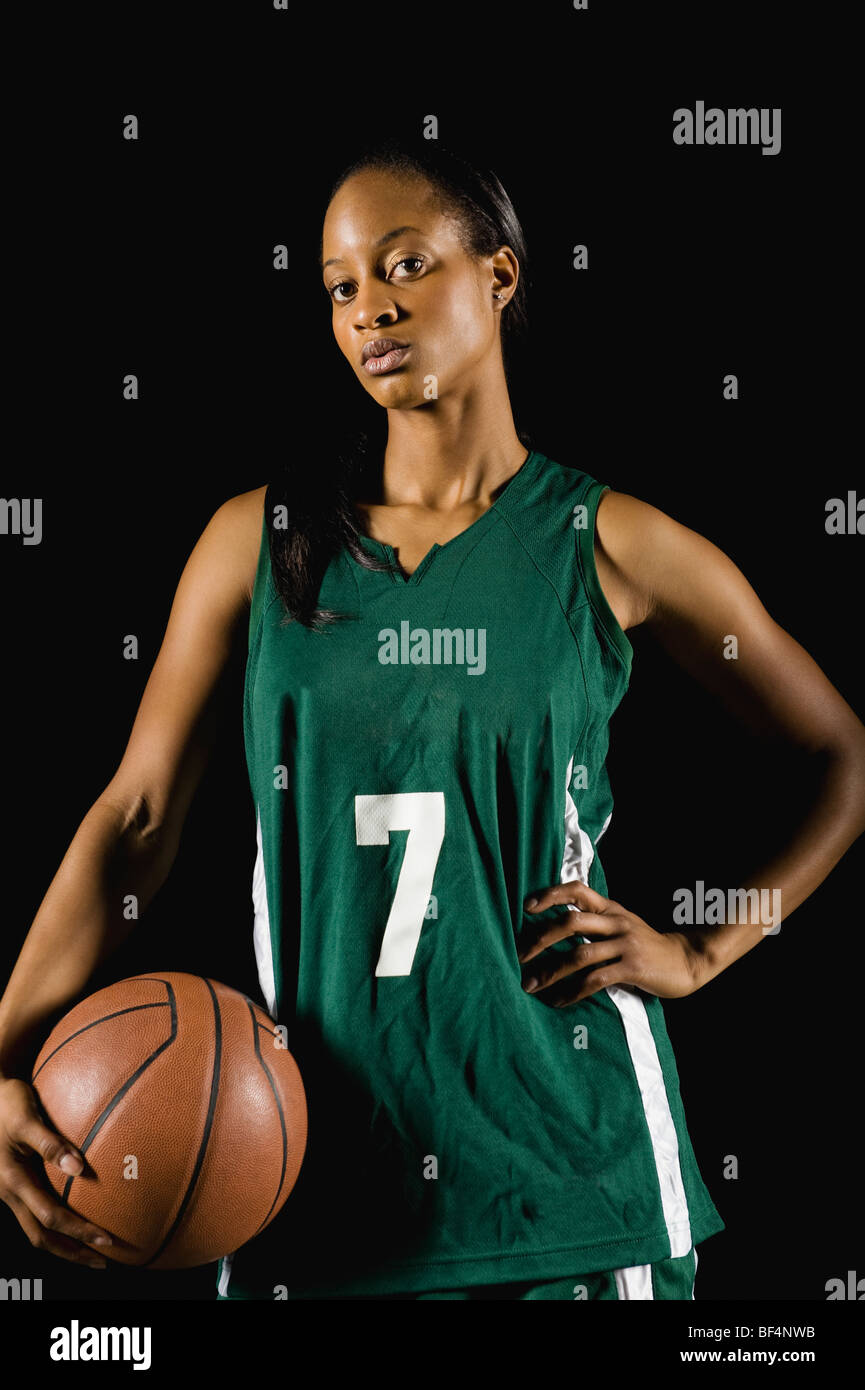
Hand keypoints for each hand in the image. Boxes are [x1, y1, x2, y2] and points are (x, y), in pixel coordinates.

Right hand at [0, 1077, 116, 1266]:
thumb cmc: (7, 1103)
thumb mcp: (27, 1119)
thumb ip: (51, 1144)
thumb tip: (80, 1168)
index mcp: (12, 1181)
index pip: (50, 1217)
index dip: (79, 1231)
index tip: (106, 1239)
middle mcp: (9, 1193)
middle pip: (41, 1237)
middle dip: (72, 1252)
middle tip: (103, 1261)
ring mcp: (9, 1191)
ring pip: (36, 1229)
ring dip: (63, 1244)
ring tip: (91, 1251)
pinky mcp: (14, 1184)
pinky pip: (34, 1214)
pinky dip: (55, 1225)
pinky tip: (73, 1219)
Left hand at [518, 880, 700, 1004]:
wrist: (685, 960)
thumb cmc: (645, 944)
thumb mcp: (621, 924)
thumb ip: (595, 922)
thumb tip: (553, 928)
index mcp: (610, 908)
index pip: (577, 890)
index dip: (551, 895)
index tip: (526, 907)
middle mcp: (616, 921)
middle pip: (571, 922)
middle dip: (540, 939)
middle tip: (519, 956)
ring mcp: (626, 944)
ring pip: (580, 955)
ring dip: (550, 971)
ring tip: (530, 985)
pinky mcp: (633, 968)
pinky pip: (595, 980)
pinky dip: (572, 992)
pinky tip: (558, 1001)